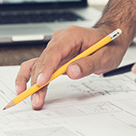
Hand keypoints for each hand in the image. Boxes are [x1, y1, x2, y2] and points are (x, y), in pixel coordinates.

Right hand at [15, 25, 129, 109]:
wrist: (110, 38)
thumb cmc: (108, 45)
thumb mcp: (105, 56)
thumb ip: (88, 64)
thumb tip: (71, 72)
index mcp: (70, 36)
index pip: (54, 52)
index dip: (46, 68)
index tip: (41, 82)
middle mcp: (59, 41)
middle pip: (42, 61)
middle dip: (37, 82)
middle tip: (36, 99)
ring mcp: (54, 50)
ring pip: (37, 65)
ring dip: (31, 82)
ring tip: (29, 98)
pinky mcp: (54, 58)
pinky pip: (39, 67)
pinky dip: (31, 78)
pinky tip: (25, 89)